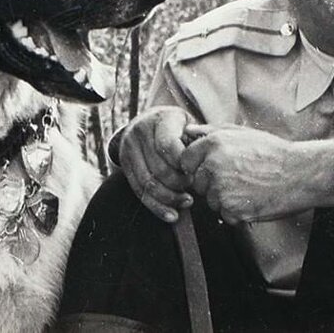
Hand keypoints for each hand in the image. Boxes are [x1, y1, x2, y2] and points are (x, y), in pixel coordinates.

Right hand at [119, 106, 193, 222]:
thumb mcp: (189, 125)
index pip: (169, 146)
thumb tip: (208, 159)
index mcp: (161, 119)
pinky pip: (139, 191)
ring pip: (148, 183)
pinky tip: (171, 214)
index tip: (195, 173)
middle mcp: (140, 131)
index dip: (183, 165)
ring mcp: (129, 148)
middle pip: (159, 168)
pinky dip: (156, 206)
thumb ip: (198, 140)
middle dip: (178, 185)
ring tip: (185, 203)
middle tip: (193, 191)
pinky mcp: (124, 165)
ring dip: (169, 199)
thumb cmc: (179, 128)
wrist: (151, 122)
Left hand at [180, 124, 333, 224]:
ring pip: (210, 200)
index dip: (196, 166)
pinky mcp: (232, 209)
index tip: (212, 169)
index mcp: (213, 144)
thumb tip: (189, 131)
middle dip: (212, 183)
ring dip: (224, 198)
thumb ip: (212, 131)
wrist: (300, 174)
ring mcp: (221, 189)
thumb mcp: (242, 133)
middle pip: (197, 182)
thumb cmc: (274, 153)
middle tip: (238, 178)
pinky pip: (225, 214)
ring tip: (248, 188)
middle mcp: (213, 166)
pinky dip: (237, 211)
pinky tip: (253, 199)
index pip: (185, 160)